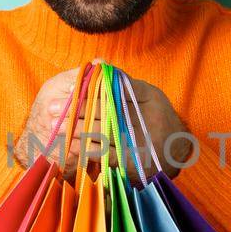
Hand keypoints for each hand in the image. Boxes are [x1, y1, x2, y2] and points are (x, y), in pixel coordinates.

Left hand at [11, 63, 191, 180]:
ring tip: (55, 126)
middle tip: (51, 110)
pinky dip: (85, 150)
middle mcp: (146, 122)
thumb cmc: (159, 118)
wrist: (178, 152)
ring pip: (101, 134)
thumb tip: (100, 67)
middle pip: (104, 114)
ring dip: (76, 130)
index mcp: (150, 100)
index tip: (67, 92)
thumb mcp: (150, 95)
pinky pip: (104, 155)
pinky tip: (70, 146)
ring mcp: (139, 145)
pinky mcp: (132, 164)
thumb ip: (126, 84)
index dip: (87, 93)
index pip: (113, 94)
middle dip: (76, 112)